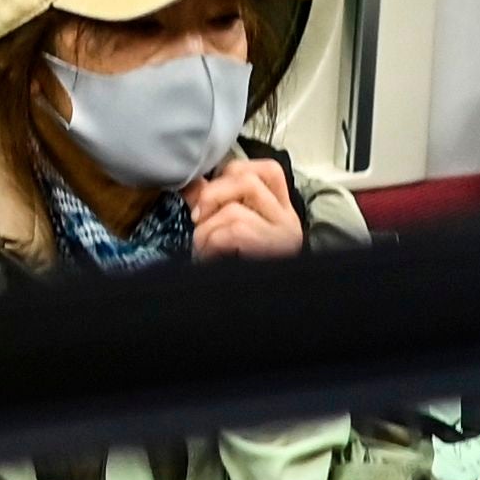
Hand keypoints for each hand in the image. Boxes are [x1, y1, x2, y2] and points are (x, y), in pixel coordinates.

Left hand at [185, 156, 305, 260]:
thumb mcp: (229, 232)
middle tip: (198, 219)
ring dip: (206, 229)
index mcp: (280, 211)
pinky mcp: (272, 251)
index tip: (209, 196)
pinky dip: (212, 242)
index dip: (230, 174)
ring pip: (235, 209)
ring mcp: (282, 236)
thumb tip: (191, 184)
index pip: (266, 170)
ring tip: (204, 249)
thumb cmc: (240, 272)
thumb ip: (214, 204)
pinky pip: (234, 231)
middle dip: (211, 196)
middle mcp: (287, 219)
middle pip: (247, 180)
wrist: (253, 309)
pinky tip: (210, 257)